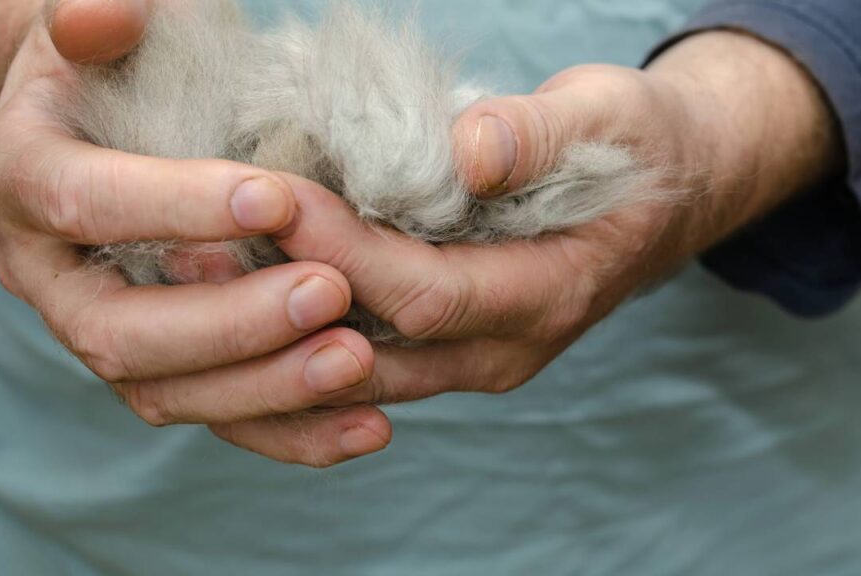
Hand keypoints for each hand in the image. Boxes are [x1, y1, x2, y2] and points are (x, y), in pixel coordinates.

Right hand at [0, 0, 392, 464]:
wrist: (113, 122)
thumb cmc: (125, 68)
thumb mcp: (109, 29)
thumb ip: (99, 16)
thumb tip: (104, 17)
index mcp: (26, 182)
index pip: (85, 204)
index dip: (176, 207)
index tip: (278, 198)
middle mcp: (52, 278)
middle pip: (123, 331)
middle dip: (229, 321)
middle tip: (329, 293)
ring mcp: (106, 335)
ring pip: (170, 392)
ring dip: (267, 387)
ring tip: (357, 361)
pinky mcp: (164, 372)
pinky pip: (219, 419)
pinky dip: (292, 432)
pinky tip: (367, 426)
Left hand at [207, 32, 843, 461]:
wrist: (665, 193)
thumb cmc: (636, 147)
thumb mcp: (606, 118)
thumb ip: (541, 135)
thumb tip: (471, 154)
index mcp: (549, 293)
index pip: (426, 295)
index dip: (346, 252)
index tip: (273, 196)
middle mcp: (504, 347)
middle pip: (375, 347)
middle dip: (284, 299)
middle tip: (195, 243)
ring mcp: (472, 356)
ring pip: (356, 366)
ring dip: (277, 324)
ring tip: (198, 267)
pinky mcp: (447, 346)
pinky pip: (361, 354)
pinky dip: (300, 326)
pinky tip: (246, 281)